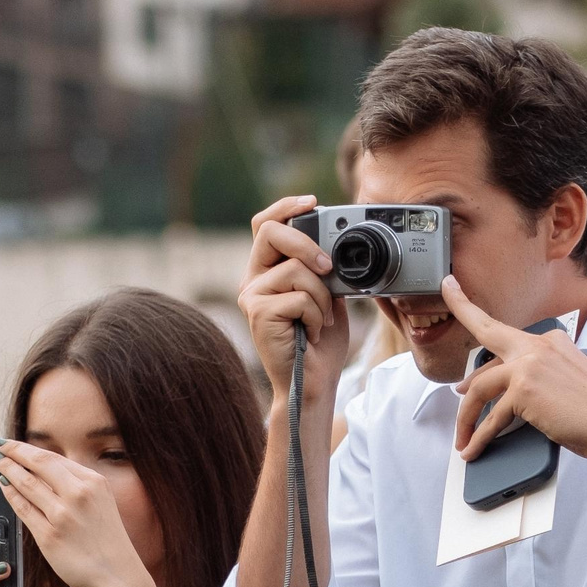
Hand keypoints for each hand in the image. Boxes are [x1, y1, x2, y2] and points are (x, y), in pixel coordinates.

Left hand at [0, 438, 154, 586]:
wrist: (118, 576)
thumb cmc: (109, 542)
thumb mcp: (101, 503)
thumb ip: (77, 486)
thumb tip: (44, 471)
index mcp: (94, 482)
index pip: (53, 457)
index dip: (26, 448)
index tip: (11, 445)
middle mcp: (79, 494)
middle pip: (37, 463)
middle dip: (12, 452)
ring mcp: (63, 515)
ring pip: (26, 483)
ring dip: (6, 470)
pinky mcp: (50, 536)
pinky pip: (23, 509)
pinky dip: (10, 495)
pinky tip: (3, 487)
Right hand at [239, 195, 354, 398]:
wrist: (314, 382)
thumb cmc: (320, 343)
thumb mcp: (327, 295)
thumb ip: (323, 269)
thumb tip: (334, 244)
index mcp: (267, 270)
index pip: (266, 224)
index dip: (286, 207)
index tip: (313, 203)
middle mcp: (253, 279)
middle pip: (271, 231)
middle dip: (307, 243)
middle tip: (329, 269)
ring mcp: (252, 295)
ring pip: (296, 269)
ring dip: (322, 297)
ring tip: (322, 320)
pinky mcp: (258, 312)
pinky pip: (299, 297)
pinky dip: (318, 315)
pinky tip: (313, 332)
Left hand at [442, 277, 586, 460]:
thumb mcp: (564, 382)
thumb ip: (530, 378)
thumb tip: (491, 391)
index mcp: (550, 340)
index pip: (505, 329)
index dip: (472, 309)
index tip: (453, 290)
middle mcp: (538, 345)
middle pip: (486, 336)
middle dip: (460, 319)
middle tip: (447, 348)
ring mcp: (529, 364)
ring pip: (479, 388)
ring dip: (466, 418)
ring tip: (463, 438)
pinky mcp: (524, 389)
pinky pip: (492, 416)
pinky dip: (480, 437)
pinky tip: (474, 449)